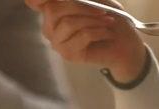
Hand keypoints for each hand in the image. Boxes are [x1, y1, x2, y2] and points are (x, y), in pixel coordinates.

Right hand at [26, 0, 145, 82]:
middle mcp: (50, 26)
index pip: (34, 2)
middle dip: (81, 7)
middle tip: (103, 11)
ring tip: (108, 22)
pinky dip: (98, 31)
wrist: (124, 44)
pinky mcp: (68, 54)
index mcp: (53, 10)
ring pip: (68, 23)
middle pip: (53, 9)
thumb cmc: (109, 18)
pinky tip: (107, 33)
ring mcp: (57, 41)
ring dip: (93, 20)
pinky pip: (81, 36)